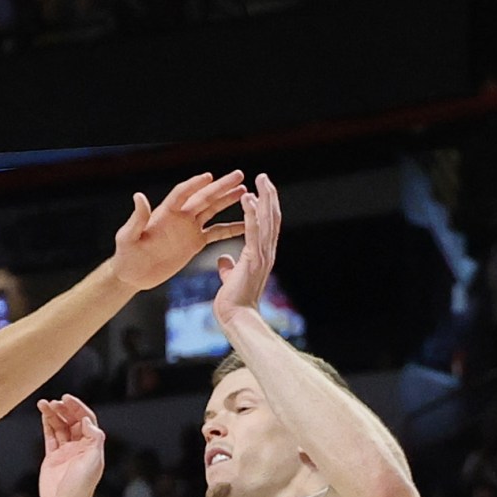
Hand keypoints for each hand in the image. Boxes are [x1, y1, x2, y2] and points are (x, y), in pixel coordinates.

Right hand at [37, 395, 108, 496]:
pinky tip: (43, 414)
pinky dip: (47, 424)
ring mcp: (65, 451)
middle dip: (64, 409)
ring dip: (53, 414)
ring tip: (43, 403)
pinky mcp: (52, 457)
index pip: (86, 420)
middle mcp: (79, 447)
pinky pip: (50, 436)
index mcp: (91, 446)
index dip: (77, 408)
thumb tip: (86, 420)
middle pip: (72, 421)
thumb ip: (93, 438)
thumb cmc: (80, 487)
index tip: (67, 398)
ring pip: (60, 426)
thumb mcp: (93, 461)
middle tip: (54, 401)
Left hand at [108, 171, 244, 291]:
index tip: (209, 176)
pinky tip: (245, 224)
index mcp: (165, 212)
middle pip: (203, 197)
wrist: (133, 274)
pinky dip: (230, 229)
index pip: (183, 193)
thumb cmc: (126, 254)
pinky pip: (216, 233)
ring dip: (228, 200)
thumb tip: (139, 196)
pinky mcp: (195, 243)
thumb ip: (137, 218)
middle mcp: (180, 217)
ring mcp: (189, 228)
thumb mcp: (128, 237)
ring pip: (213, 210)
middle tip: (239, 175)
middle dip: (221, 187)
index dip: (195, 185)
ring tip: (245, 192)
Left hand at [211, 174, 281, 329]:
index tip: (263, 192)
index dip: (267, 208)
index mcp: (262, 256)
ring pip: (267, 220)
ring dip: (265, 198)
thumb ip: (229, 268)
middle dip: (269, 196)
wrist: (236, 317)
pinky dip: (252, 213)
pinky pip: (253, 230)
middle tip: (264, 178)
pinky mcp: (253, 258)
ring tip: (261, 180)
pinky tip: (248, 198)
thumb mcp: (230, 280)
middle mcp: (267, 253)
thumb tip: (223, 260)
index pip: (268, 226)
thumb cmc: (233, 303)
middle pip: (272, 218)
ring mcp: (262, 255)